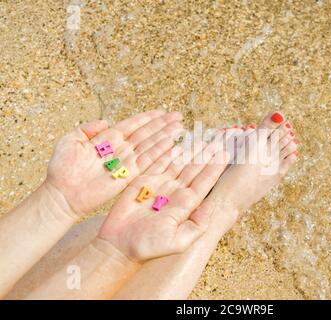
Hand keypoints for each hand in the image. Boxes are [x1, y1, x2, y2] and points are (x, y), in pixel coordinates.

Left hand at [46, 111, 182, 216]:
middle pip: (146, 134)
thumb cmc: (62, 168)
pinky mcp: (128, 176)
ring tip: (179, 128)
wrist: (62, 193)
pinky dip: (160, 155)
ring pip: (150, 147)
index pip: (132, 125)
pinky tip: (171, 146)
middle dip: (163, 125)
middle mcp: (120, 150)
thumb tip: (105, 122)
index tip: (162, 111)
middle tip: (178, 117)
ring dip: (166, 137)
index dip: (147, 118)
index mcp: (108, 139)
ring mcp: (126, 163)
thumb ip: (88, 129)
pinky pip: (147, 163)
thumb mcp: (71, 140)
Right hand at [98, 135, 229, 261]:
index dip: (214, 168)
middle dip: (205, 155)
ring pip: (178, 163)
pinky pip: (157, 162)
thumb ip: (197, 225)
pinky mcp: (144, 181)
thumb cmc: (149, 247)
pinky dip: (166, 152)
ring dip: (189, 151)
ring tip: (200, 138)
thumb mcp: (178, 241)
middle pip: (193, 169)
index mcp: (186, 205)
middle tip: (217, 140)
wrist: (120, 246)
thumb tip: (212, 206)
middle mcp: (175, 192)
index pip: (204, 182)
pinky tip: (175, 142)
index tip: (224, 154)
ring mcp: (160, 185)